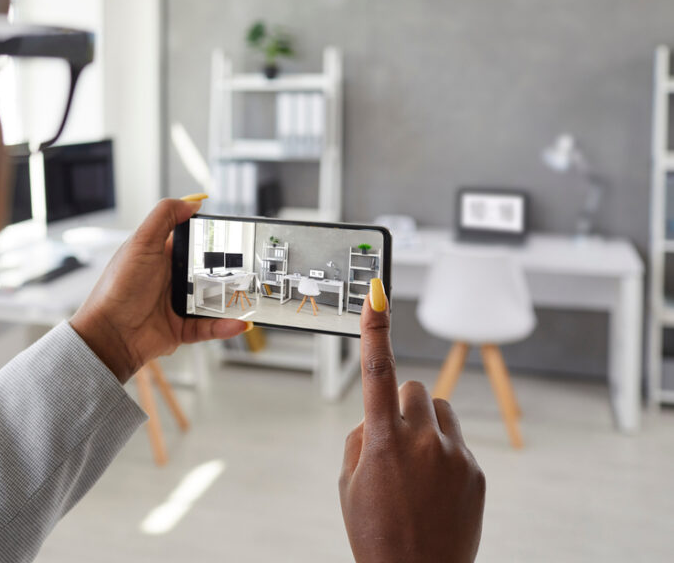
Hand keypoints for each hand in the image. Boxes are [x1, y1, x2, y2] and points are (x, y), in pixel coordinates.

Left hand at [69, 196, 247, 382]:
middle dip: (228, 271)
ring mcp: (177, 304)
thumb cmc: (117, 288)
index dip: (210, 237)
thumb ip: (164, 217)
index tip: (232, 234)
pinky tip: (237, 322)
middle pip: (208, 271)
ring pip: (214, 299)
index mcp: (160, 255)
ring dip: (232, 300)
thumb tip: (192, 202)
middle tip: (248, 268)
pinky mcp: (182, 328)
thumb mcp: (140, 243)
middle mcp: (170, 279)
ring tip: (248, 298)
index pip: (192, 241)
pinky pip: (209, 326)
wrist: (109, 334)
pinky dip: (224, 326)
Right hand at [339, 280, 484, 562]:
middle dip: (402, 404)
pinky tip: (435, 488)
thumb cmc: (374, 532)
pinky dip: (444, 453)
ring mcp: (454, 454)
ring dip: (427, 425)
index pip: (377, 371)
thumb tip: (380, 415)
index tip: (377, 292)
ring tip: (416, 467)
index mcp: (382, 441)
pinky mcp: (476, 470)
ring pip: (440, 411)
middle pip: (415, 390)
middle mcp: (422, 440)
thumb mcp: (349, 483)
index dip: (376, 329)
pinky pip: (457, 441)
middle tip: (394, 440)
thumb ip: (361, 437)